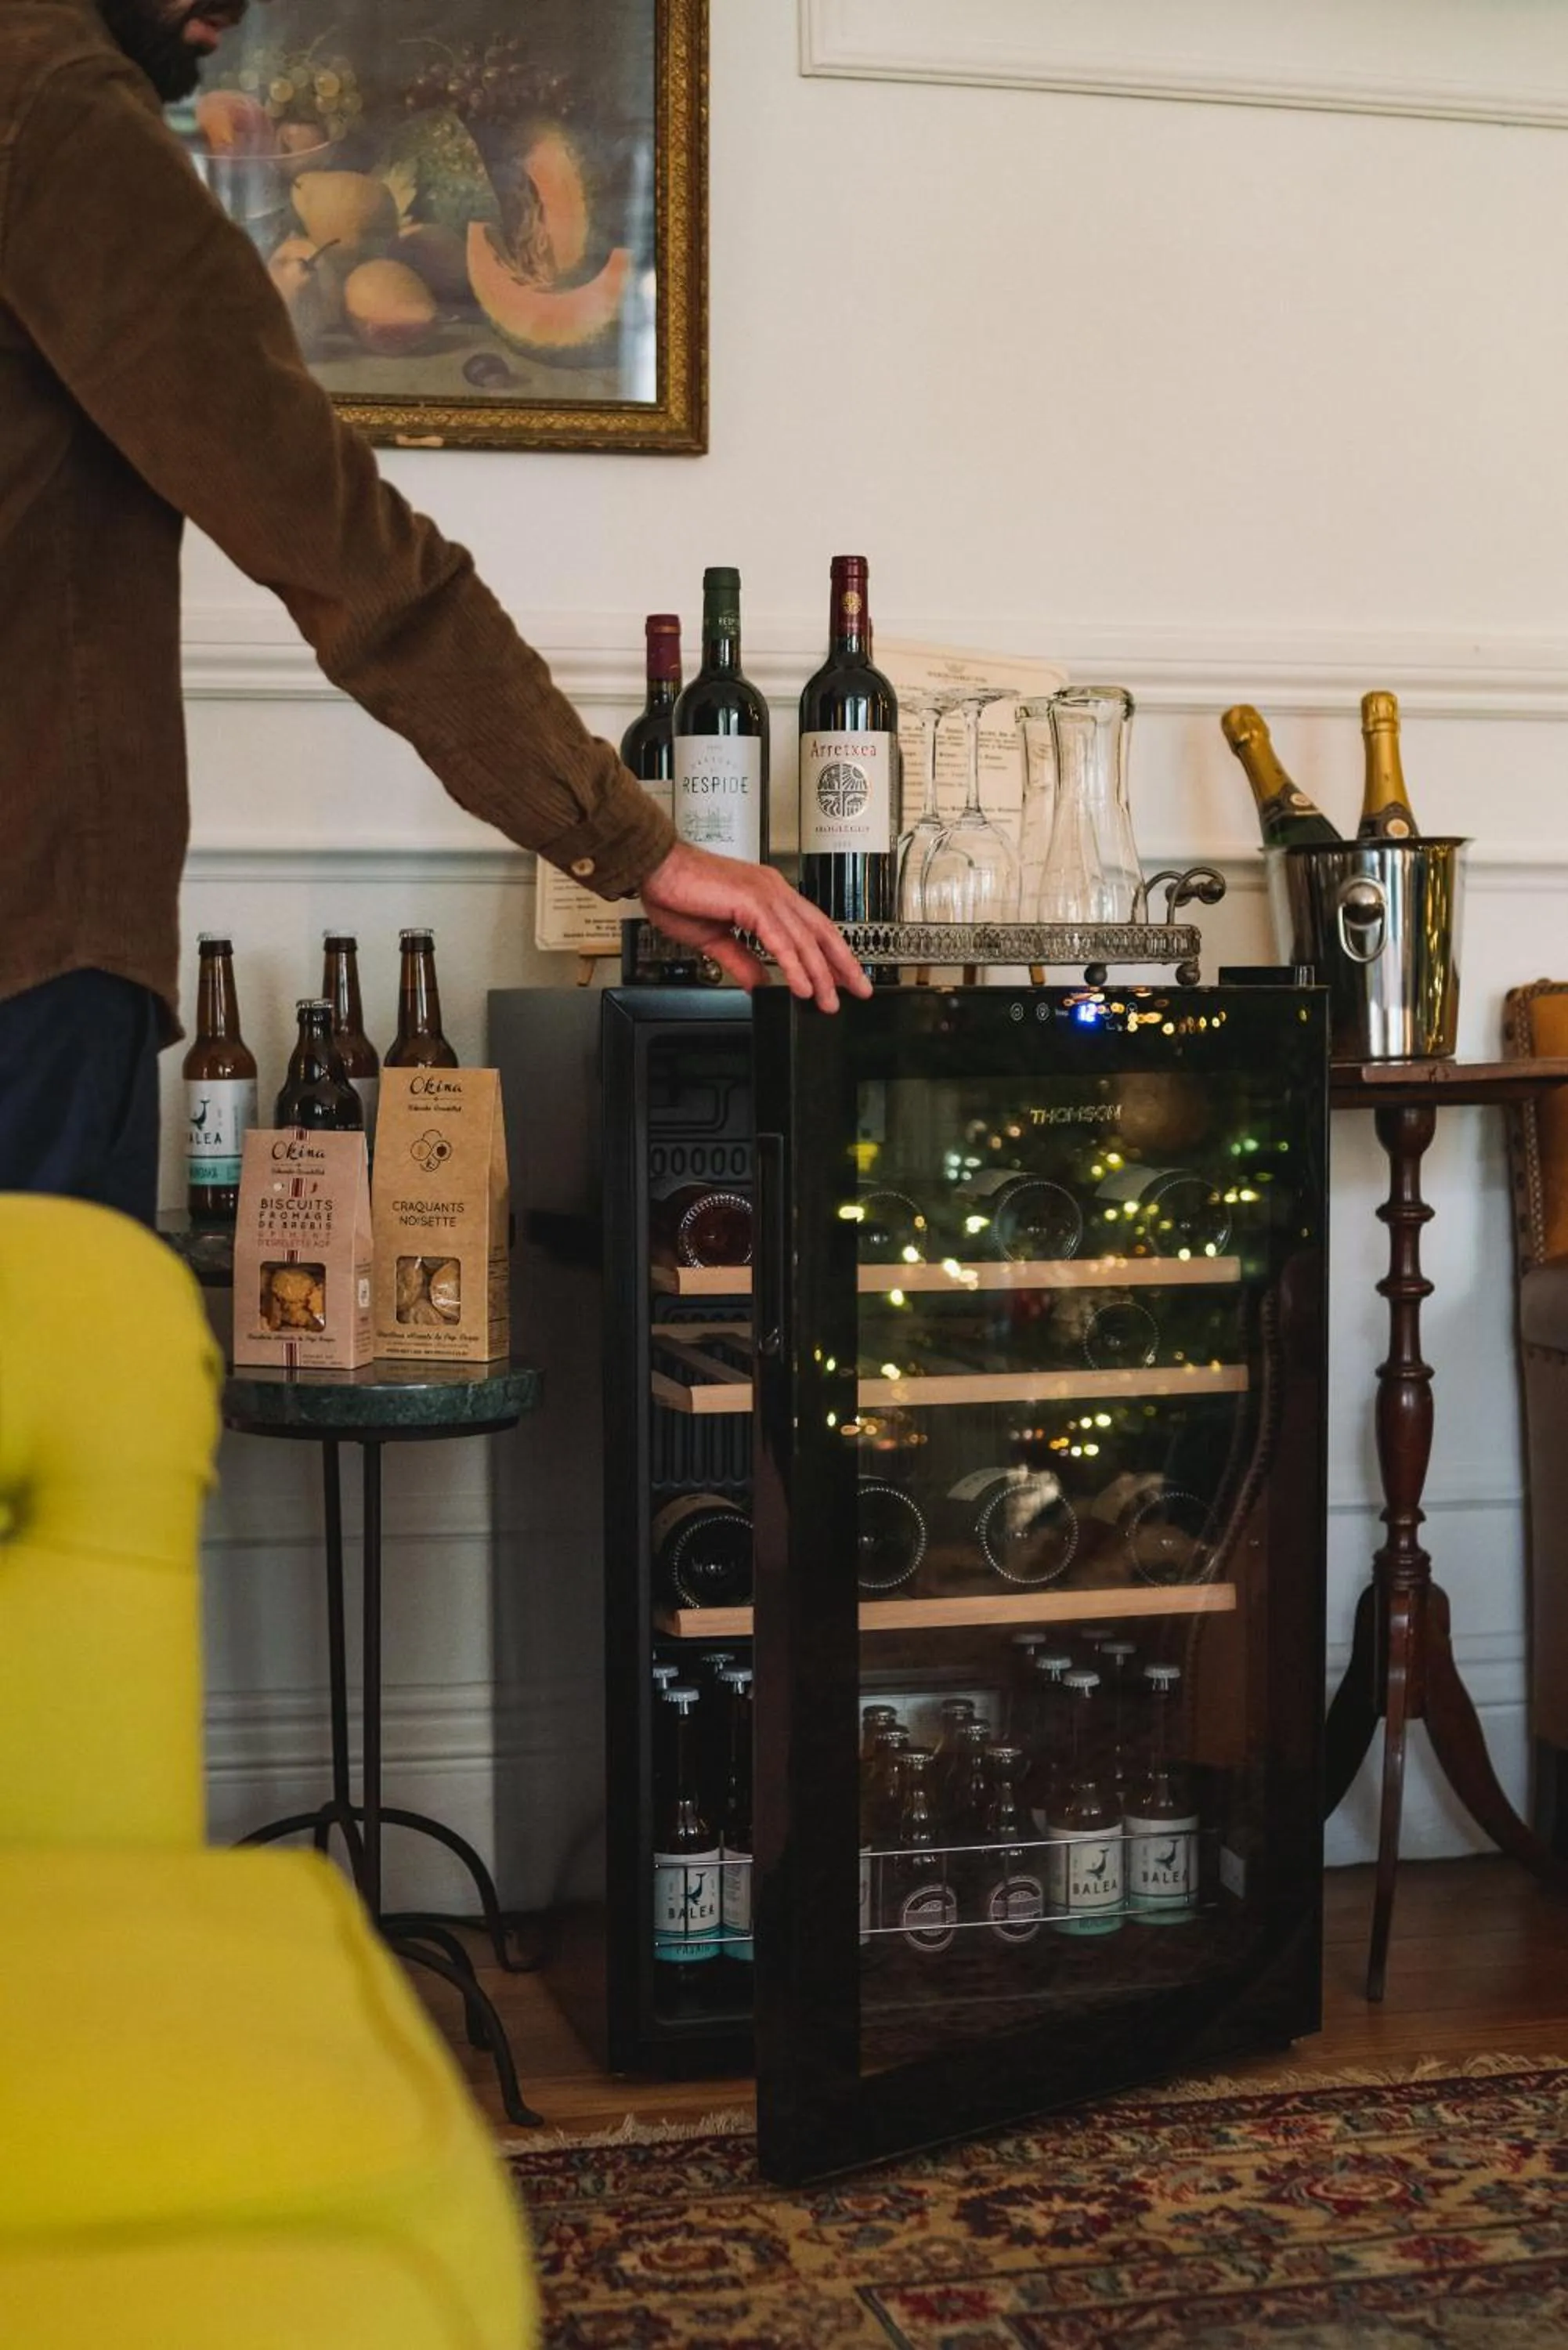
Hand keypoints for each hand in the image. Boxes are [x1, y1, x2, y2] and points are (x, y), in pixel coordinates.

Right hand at [639, 841, 872, 1011]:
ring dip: (820, 974)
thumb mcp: (715, 938)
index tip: (844, 978)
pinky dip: (794, 966)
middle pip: (820, 931)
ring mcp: (765, 893)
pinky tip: (804, 986)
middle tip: (859, 991)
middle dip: (842, 964)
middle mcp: (773, 890)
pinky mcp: (751, 901)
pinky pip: (780, 940)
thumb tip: (760, 983)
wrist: (654, 870)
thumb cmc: (677, 893)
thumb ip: (742, 960)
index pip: (812, 926)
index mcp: (767, 894)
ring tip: (828, 1001)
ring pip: (804, 939)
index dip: (833, 953)